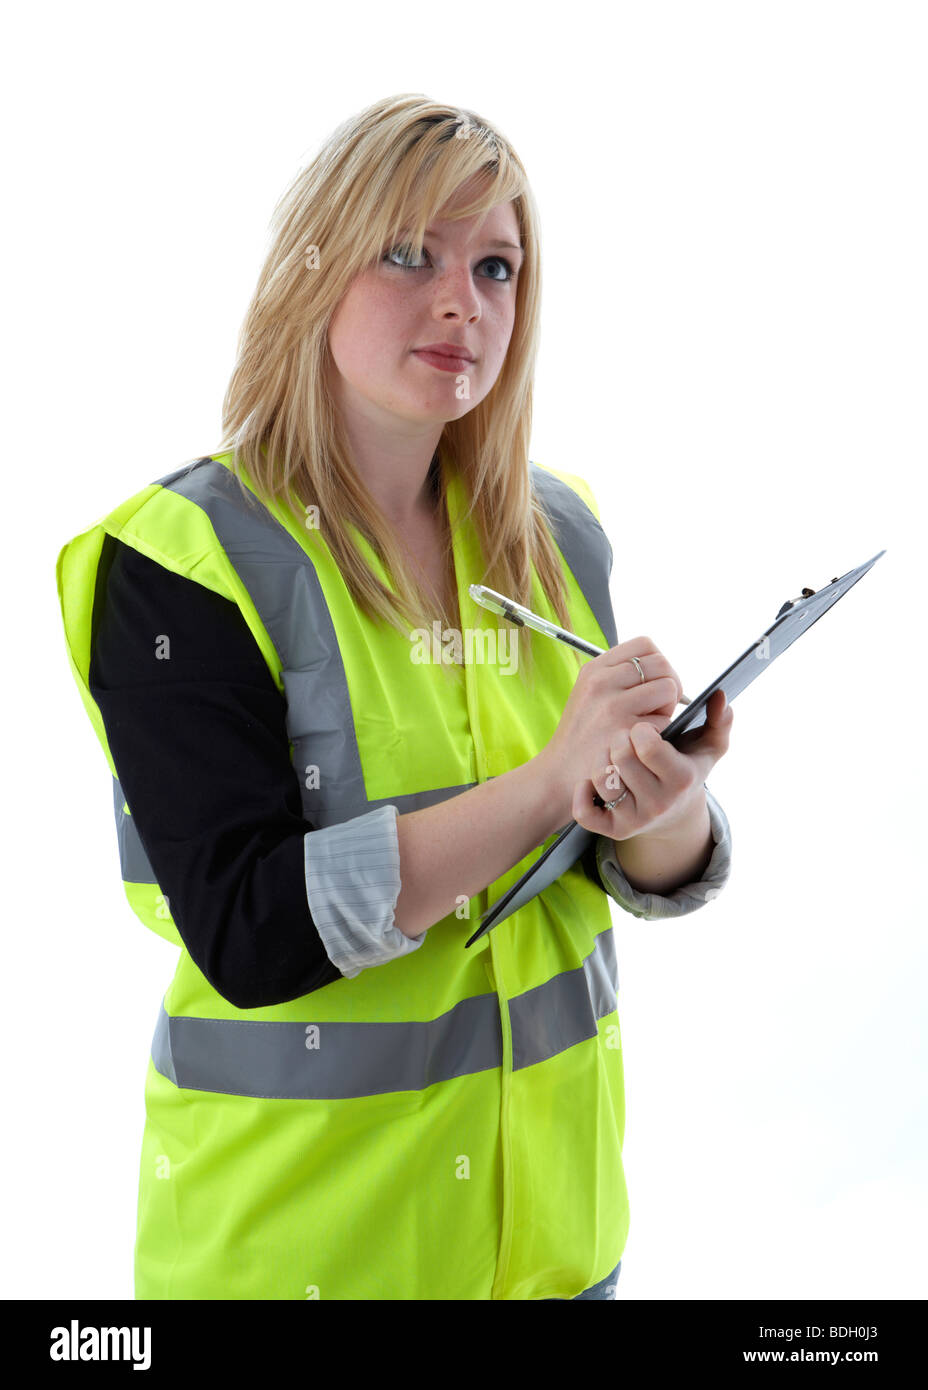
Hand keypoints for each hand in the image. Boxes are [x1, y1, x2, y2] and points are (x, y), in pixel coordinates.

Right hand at [537, 636, 685, 817]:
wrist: (560, 773)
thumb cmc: (583, 735)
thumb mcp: (589, 694)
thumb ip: (619, 676)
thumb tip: (663, 668)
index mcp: (594, 669)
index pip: (645, 645)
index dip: (658, 662)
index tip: (654, 682)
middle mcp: (602, 682)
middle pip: (662, 664)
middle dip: (669, 684)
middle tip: (659, 706)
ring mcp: (614, 707)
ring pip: (668, 688)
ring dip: (667, 707)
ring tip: (650, 723)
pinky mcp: (626, 732)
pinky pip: (664, 720)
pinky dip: (661, 731)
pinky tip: (642, 742)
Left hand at [572, 688, 733, 838]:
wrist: (675, 813)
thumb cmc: (687, 768)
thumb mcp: (709, 747)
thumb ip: (719, 720)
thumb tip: (720, 695)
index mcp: (681, 778)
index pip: (648, 745)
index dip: (641, 730)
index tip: (643, 729)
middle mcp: (659, 802)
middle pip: (620, 756)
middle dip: (619, 740)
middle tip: (626, 741)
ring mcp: (635, 819)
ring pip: (601, 777)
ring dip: (602, 761)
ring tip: (614, 760)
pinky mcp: (614, 830)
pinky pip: (585, 812)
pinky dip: (583, 793)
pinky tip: (592, 782)